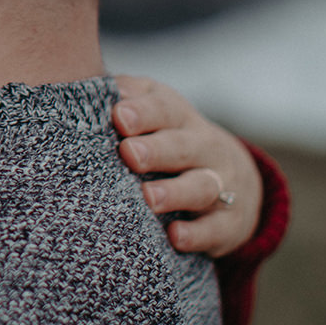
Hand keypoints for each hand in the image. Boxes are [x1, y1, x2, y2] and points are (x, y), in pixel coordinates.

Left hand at [112, 73, 260, 257]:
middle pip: (183, 147)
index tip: (119, 116)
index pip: (165, 109)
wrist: (236, 180)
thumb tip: (90, 88)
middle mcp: (205, 149)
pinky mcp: (229, 223)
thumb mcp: (158, 112)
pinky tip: (176, 236)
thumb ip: (128, 97)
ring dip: (175, 192)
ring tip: (149, 197)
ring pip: (201, 187)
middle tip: (129, 153)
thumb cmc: (172, 140)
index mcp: (180, 119)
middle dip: (156, 150)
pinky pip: (216, 229)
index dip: (143, 112)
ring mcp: (221, 186)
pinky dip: (197, 234)